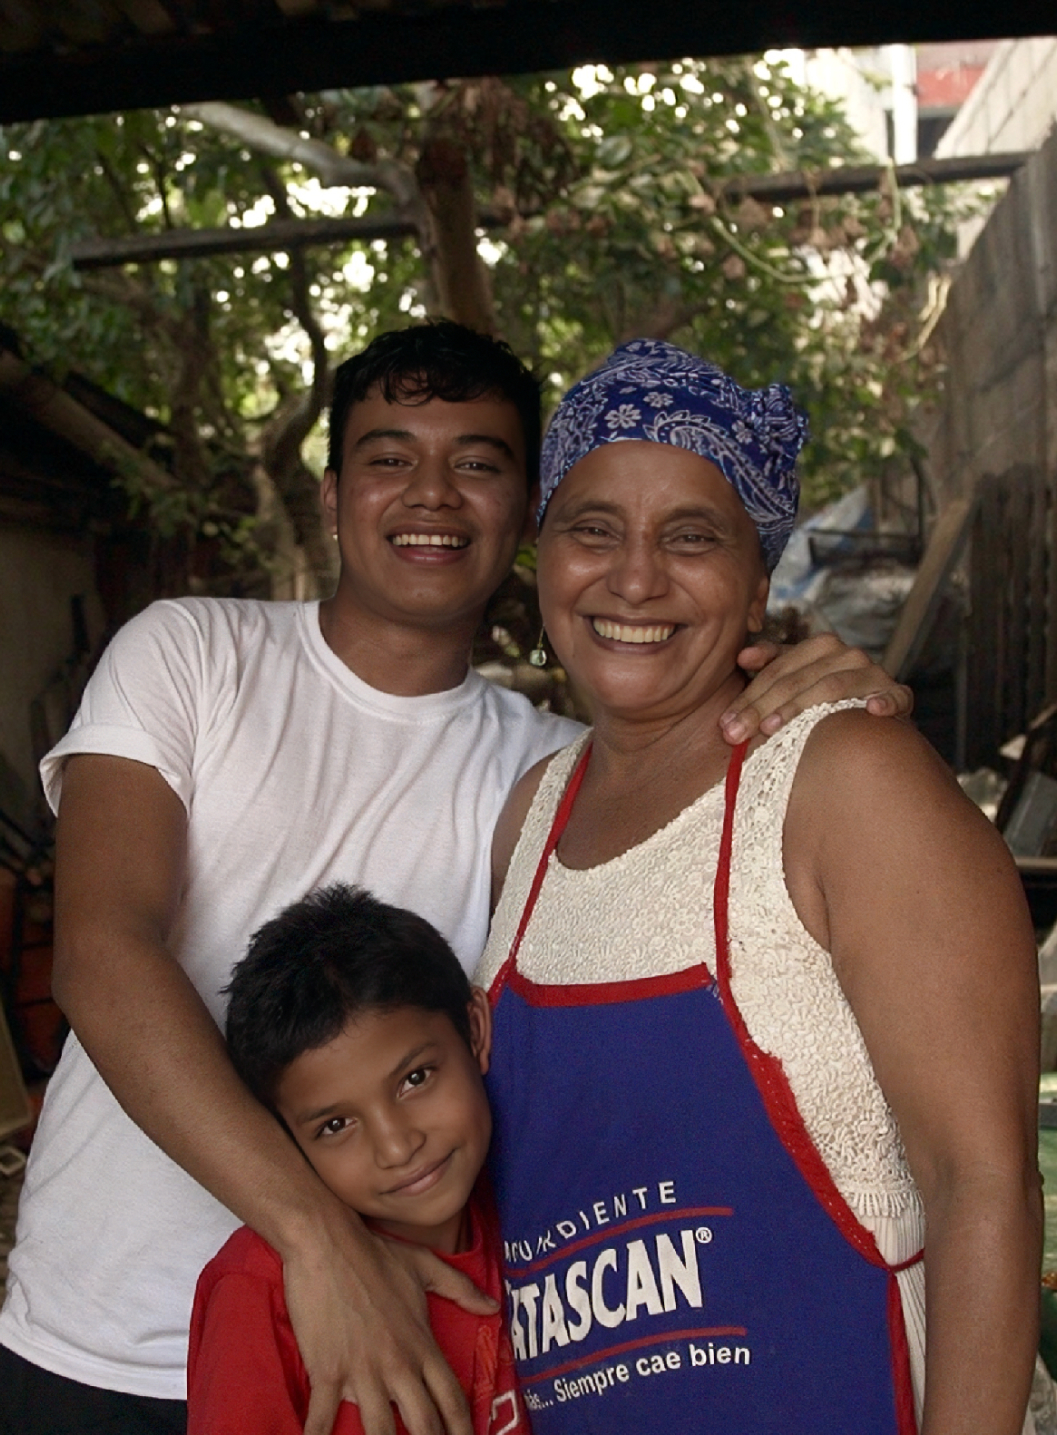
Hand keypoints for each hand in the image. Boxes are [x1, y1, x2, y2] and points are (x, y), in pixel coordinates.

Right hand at [283, 1214, 496, 1434]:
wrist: (328, 1242)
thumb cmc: (376, 1254)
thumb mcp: (424, 1266)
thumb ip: (462, 1288)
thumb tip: (493, 1307)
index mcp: (421, 1344)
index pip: (452, 1399)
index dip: (464, 1430)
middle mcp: (398, 1364)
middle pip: (424, 1425)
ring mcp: (362, 1370)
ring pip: (379, 1432)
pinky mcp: (328, 1370)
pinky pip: (323, 1418)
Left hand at [721, 634, 912, 744]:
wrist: (874, 721)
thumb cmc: (824, 699)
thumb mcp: (796, 679)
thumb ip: (770, 665)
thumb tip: (742, 657)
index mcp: (820, 646)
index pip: (777, 671)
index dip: (749, 697)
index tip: (725, 724)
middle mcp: (848, 654)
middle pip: (797, 681)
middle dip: (762, 708)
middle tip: (736, 734)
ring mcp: (873, 674)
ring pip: (831, 688)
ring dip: (800, 708)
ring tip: (771, 729)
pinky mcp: (898, 695)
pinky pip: (896, 696)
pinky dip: (886, 701)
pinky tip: (872, 711)